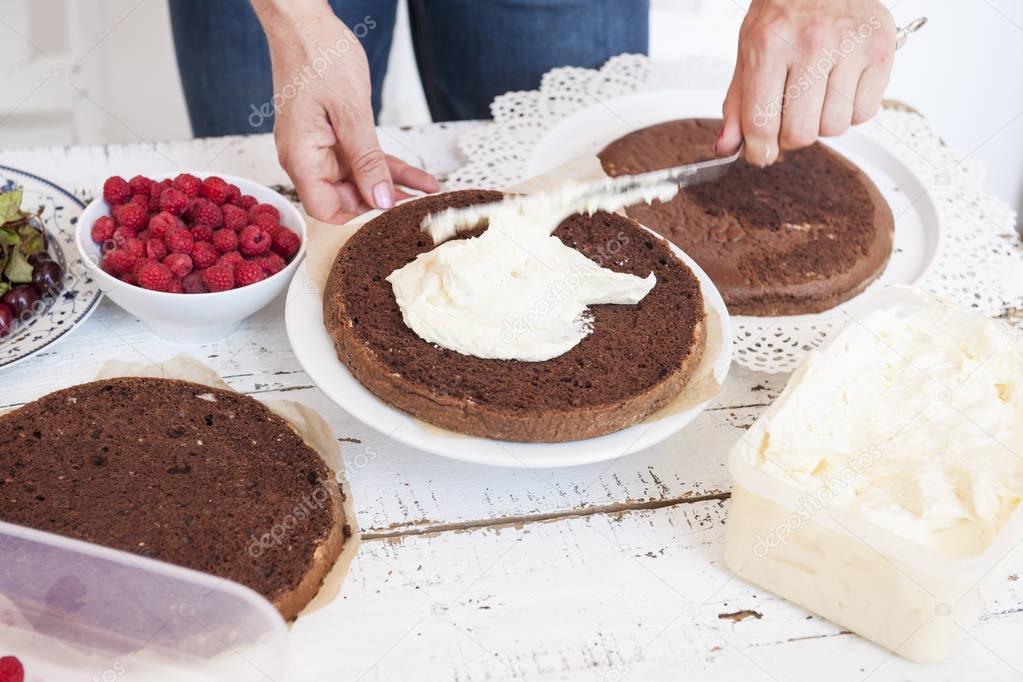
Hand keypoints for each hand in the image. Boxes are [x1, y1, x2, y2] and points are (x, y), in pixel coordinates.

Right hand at [254, 1, 438, 222]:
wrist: (304, 22)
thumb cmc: (319, 56)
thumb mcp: (351, 112)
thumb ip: (367, 160)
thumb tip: (381, 201)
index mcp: (302, 158)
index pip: (327, 209)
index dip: (360, 214)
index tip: (393, 211)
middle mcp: (307, 158)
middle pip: (346, 197)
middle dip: (383, 202)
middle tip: (419, 204)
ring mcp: (319, 148)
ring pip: (361, 179)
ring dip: (394, 185)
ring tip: (428, 192)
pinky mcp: (332, 136)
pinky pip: (363, 159)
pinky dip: (388, 167)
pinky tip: (419, 177)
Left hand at [717, 0, 896, 165]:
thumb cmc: (784, 13)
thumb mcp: (749, 51)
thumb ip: (738, 103)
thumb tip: (726, 147)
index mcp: (769, 45)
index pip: (761, 123)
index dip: (759, 150)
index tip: (760, 153)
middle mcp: (811, 44)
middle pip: (801, 133)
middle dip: (790, 137)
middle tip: (789, 119)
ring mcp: (850, 47)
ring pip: (835, 127)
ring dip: (822, 123)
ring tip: (816, 98)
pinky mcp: (881, 50)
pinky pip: (865, 113)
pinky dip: (851, 111)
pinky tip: (840, 88)